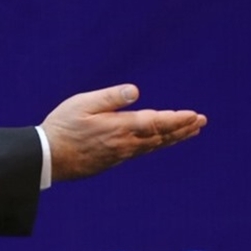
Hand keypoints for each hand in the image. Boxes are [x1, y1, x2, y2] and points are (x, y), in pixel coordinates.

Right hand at [40, 84, 206, 180]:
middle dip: (182, 128)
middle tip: (200, 122)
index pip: (156, 122)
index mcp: (120, 127)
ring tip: (188, 131)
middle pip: (160, 136)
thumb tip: (136, 91)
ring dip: (172, 137)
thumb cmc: (62, 127)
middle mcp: (125, 143)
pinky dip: (156, 144)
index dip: (177, 119)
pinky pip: (142, 151)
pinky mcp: (112, 160)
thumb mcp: (82, 103)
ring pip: (153, 145)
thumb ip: (110, 97)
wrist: (49, 158)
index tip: (195, 115)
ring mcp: (120, 154)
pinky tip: (157, 142)